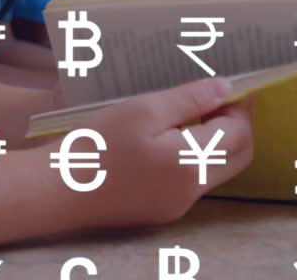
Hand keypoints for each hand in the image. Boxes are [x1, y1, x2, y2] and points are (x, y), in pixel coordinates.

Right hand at [63, 79, 253, 228]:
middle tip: (215, 100)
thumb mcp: (142, 110)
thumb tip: (226, 88)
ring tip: (188, 117)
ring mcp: (177, 205)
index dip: (239, 107)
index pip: (239, 133)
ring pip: (216, 171)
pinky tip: (166, 142)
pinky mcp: (160, 211)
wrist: (57, 188)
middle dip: (236, 126)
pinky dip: (193, 159)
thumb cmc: (95, 144)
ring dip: (215, 143)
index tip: (228, 85)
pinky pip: (192, 183)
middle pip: (238, 157)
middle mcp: (192, 191)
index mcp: (191, 163)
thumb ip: (190, 98)